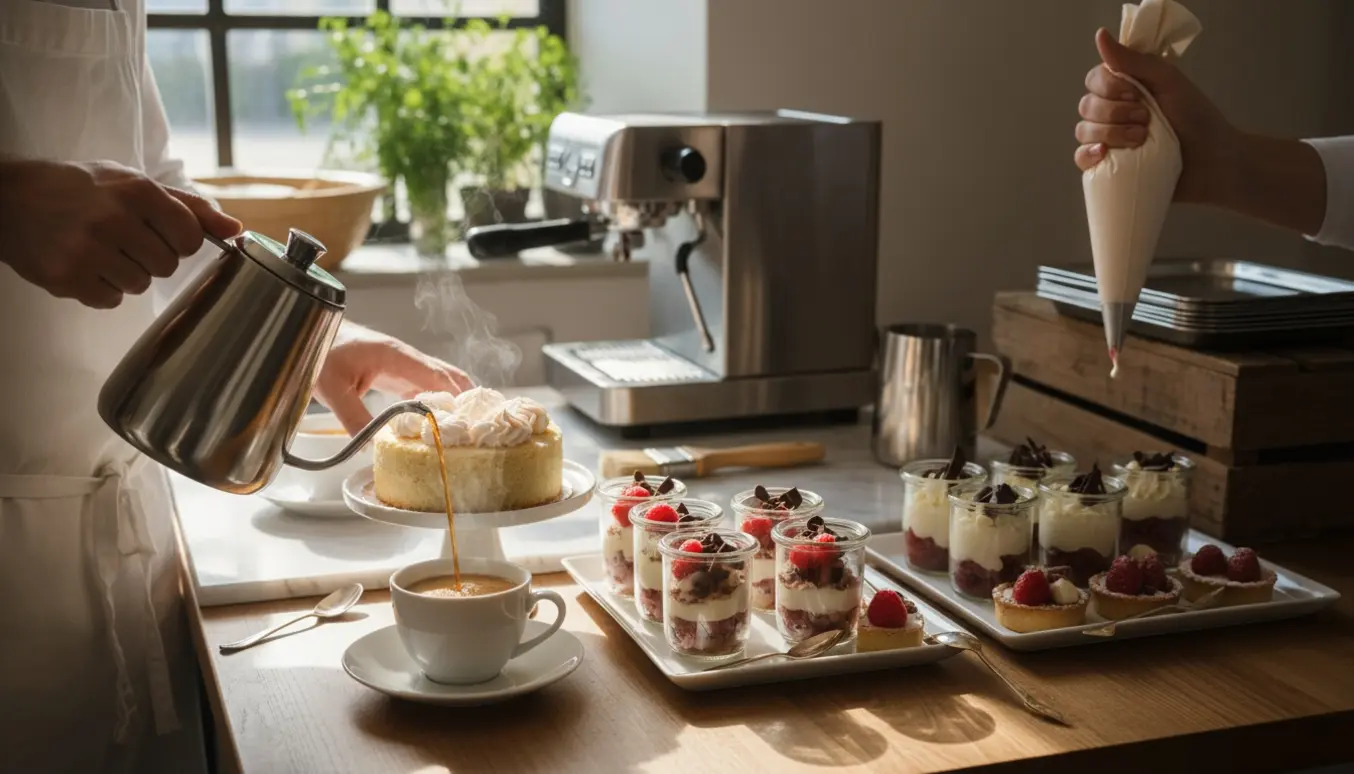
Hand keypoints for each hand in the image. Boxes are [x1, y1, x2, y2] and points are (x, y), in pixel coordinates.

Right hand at [0, 159, 240, 308]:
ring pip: (140, 285)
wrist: (9, 198)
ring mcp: (86, 251)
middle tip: (124, 240)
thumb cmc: (81, 188)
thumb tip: (237, 230)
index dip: (181, 240)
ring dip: (127, 274)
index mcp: (136, 191)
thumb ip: (188, 207)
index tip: (163, 233)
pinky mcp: (66, 277)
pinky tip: (84, 265)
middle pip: (167, 265)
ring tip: (101, 250)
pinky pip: (111, 300)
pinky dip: (102, 289)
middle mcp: (113, 219)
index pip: (191, 236)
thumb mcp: (134, 183)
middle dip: (152, 257)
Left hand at [313, 323, 475, 434]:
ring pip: (441, 380)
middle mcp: (406, 358)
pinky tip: (440, 421)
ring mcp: (403, 364)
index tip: (467, 421)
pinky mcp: (397, 373)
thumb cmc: (319, 350)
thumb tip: (371, 446)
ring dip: (455, 400)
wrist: (309, 331)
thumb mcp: (332, 388)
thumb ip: (353, 417)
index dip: (454, 398)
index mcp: (396, 356)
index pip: (436, 377)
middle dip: (466, 398)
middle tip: (480, 424)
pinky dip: (438, 402)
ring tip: (467, 426)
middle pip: (448, 376)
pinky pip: (425, 386)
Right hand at [1074, 28, 1237, 203]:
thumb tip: (1100, 35)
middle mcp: (1113, 113)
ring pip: (1083, 131)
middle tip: (1146, 119)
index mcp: (1126, 89)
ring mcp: (1109, 141)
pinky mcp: (1108, 167)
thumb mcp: (1168, 81)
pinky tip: (1105, 154)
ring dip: (1111, 133)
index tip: (1135, 94)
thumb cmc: (1196, 118)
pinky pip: (1081, 158)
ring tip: (1141, 138)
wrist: (1212, 161)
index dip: (1108, 87)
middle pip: (1086, 106)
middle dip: (1114, 112)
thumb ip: (1133, 60)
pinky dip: (1089, 154)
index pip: (1095, 80)